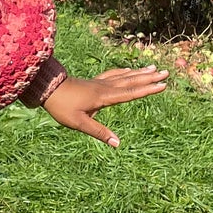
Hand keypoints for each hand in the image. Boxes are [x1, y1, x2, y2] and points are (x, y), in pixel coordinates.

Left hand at [42, 65, 167, 146]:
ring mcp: (99, 83)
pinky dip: (123, 72)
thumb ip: (99, 132)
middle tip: (166, 72)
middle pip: (131, 81)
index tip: (163, 85)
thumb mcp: (78, 123)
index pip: (130, 94)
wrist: (46, 88)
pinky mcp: (93, 82)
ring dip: (139, 73)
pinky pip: (113, 75)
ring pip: (124, 76)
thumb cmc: (61, 106)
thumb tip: (117, 144)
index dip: (148, 90)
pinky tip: (128, 70)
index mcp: (104, 97)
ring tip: (153, 68)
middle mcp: (104, 87)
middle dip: (149, 78)